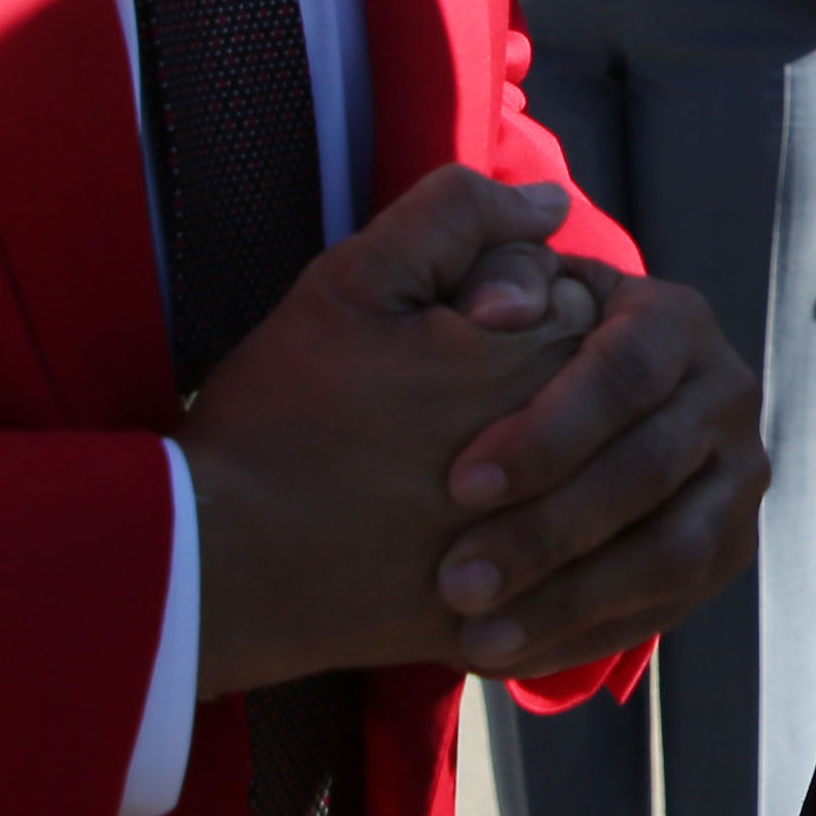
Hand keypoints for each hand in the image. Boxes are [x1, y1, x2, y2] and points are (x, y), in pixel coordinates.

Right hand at [182, 167, 601, 691]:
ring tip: (431, 469)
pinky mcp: (530, 612)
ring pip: (583, 477)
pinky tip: (459, 534)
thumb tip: (549, 203)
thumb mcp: (353, 282)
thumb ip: (458, 217)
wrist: (227, 564)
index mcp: (535, 357)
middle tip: (423, 407)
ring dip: (535, 466)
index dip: (499, 306)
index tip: (433, 334)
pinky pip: (572, 563)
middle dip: (524, 383)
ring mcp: (554, 542)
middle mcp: (568, 454)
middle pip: (587, 387)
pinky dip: (533, 544)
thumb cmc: (284, 417)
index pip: (574, 302)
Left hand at [427, 262, 764, 680]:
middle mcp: (725, 392)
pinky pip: (669, 605)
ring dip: (568, 602)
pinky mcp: (729, 546)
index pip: (624, 373)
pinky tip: (506, 656)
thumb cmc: (489, 333)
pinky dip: (585, 635)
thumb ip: (477, 259)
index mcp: (673, 318)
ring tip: (476, 636)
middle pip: (649, 471)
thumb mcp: (474, 279)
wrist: (537, 395)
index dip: (546, 433)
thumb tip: (502, 310)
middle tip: (457, 582)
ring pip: (670, 553)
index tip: (457, 484)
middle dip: (547, 533)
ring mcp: (738, 476)